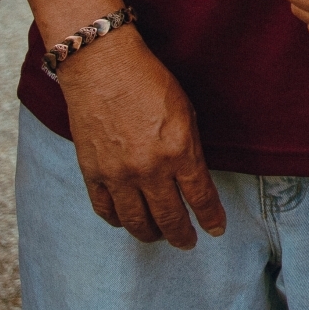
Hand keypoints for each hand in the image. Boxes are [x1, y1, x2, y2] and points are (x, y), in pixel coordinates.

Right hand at [53, 27, 226, 248]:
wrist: (102, 66)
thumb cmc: (149, 81)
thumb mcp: (185, 111)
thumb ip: (190, 148)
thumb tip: (193, 178)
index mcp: (179, 150)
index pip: (200, 198)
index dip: (210, 218)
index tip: (216, 229)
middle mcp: (149, 169)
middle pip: (169, 217)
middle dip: (182, 235)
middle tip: (188, 242)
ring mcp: (118, 175)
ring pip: (136, 222)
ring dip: (151, 234)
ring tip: (159, 236)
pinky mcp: (92, 173)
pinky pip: (105, 210)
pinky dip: (118, 221)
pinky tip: (126, 221)